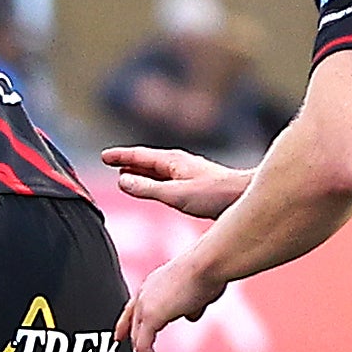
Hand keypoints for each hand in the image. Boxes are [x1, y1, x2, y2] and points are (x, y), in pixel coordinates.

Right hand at [100, 145, 252, 220]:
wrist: (248, 195)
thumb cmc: (216, 195)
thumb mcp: (175, 194)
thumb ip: (147, 188)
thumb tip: (122, 180)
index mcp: (172, 162)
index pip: (139, 156)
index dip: (120, 156)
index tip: (104, 156)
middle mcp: (180, 163)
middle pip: (147, 161)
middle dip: (128, 162)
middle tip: (110, 162)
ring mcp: (189, 172)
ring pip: (158, 169)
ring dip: (140, 171)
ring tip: (127, 174)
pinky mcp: (197, 184)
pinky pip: (167, 178)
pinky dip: (153, 180)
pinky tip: (156, 187)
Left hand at [115, 255, 223, 351]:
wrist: (209, 264)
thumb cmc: (211, 271)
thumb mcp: (199, 290)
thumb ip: (191, 304)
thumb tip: (191, 316)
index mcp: (153, 285)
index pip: (133, 308)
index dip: (125, 324)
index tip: (119, 338)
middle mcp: (145, 294)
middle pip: (134, 328)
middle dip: (139, 349)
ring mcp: (145, 305)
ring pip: (138, 340)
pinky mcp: (151, 317)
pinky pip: (143, 346)